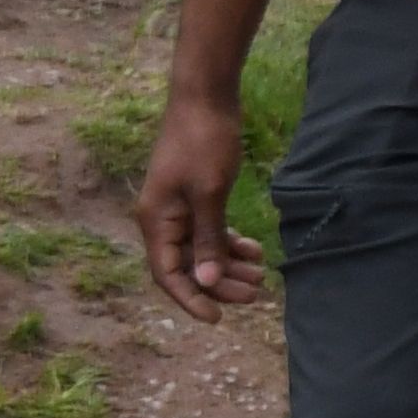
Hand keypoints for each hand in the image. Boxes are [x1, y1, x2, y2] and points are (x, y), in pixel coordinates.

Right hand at [131, 82, 263, 318]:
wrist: (206, 98)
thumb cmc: (204, 142)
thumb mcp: (210, 194)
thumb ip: (208, 239)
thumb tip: (206, 283)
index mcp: (156, 221)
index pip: (168, 274)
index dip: (190, 299)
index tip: (217, 319)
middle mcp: (162, 219)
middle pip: (187, 266)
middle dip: (220, 284)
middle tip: (255, 294)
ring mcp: (178, 208)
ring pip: (202, 251)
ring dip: (229, 266)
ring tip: (261, 276)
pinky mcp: (196, 197)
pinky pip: (210, 231)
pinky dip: (230, 243)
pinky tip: (255, 251)